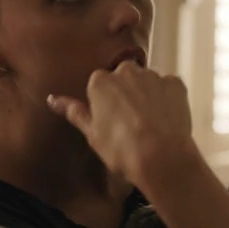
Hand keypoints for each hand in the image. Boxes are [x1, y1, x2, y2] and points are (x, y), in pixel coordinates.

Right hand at [47, 61, 192, 184]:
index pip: (99, 84)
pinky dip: (167, 99)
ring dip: (147, 94)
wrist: (161, 156)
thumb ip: (74, 111)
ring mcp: (153, 75)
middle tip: (130, 120)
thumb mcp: (92, 133)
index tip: (110, 120)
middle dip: (126, 93)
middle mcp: (126, 71)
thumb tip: (52, 98)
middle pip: (124, 77)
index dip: (105, 102)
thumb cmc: (120, 148)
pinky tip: (166, 119)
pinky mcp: (176, 83)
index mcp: (101, 81)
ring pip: (147, 81)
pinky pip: (168, 87)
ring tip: (150, 122)